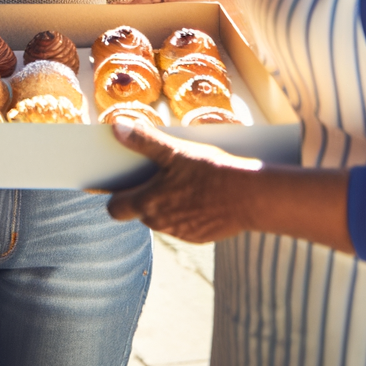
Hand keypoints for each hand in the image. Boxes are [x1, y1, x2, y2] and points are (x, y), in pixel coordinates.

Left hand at [104, 117, 261, 243]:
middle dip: (144, 196)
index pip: (115, 208)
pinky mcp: (199, 237)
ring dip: (167, 204)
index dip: (115, 194)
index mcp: (147, 203)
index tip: (117, 182)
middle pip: (140, 212)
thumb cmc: (211, 171)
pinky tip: (201, 196)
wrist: (251, 196)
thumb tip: (117, 128)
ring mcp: (180, 233)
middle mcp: (160, 223)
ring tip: (182, 182)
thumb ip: (143, 141)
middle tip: (156, 175)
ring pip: (163, 219)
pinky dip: (187, 213)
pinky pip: (184, 225)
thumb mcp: (175, 151)